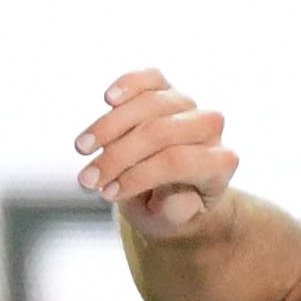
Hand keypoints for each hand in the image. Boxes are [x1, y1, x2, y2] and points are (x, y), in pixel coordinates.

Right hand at [76, 69, 235, 239]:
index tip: (106, 194)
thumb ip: (175, 212)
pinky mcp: (166, 89)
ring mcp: (188, 106)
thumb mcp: (169, 222)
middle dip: (118, 154)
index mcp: (219, 164)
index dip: (138, 176)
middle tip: (86, 180)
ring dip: (109, 126)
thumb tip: (171, 197)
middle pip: (160, 131)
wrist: (168, 190)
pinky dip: (129, 84)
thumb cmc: (168, 208)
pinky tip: (108, 99)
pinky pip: (150, 78)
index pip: (178, 161)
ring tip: (81, 149)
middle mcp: (209, 130)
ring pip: (150, 103)